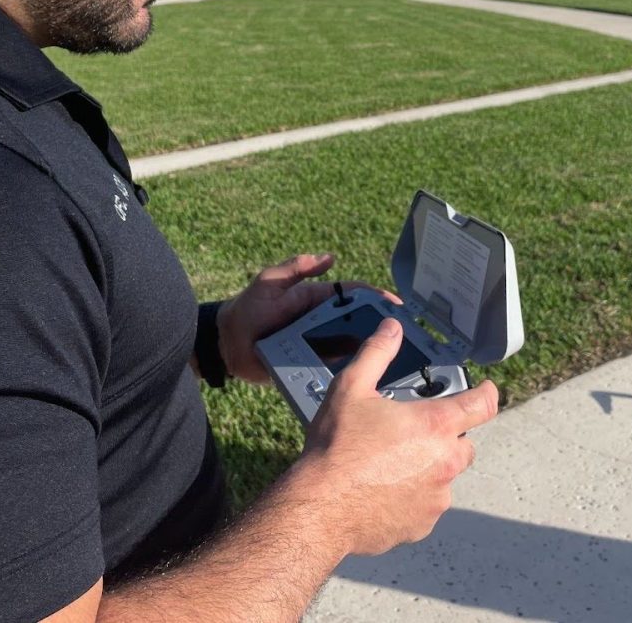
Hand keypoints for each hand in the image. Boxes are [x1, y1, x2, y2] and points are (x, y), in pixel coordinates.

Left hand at [217, 253, 398, 383]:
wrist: (226, 345)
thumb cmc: (247, 310)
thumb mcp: (269, 282)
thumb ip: (296, 268)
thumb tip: (329, 257)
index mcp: (314, 299)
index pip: (350, 295)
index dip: (374, 297)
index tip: (395, 304)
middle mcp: (319, 321)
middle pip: (355, 322)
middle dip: (379, 325)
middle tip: (404, 334)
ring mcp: (315, 343)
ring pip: (347, 346)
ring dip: (368, 350)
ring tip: (392, 357)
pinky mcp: (307, 363)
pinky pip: (331, 366)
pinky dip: (347, 369)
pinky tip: (364, 375)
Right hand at [292, 318, 498, 557]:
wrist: (319, 508)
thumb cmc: (336, 448)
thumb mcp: (351, 389)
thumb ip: (376, 353)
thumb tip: (391, 329)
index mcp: (434, 425)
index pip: (483, 404)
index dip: (487, 393)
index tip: (485, 390)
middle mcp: (444, 461)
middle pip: (464, 442)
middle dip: (445, 435)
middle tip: (411, 431)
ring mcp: (436, 497)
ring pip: (444, 475)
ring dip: (428, 468)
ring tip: (390, 463)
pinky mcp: (423, 523)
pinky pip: (427, 505)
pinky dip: (413, 497)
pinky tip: (383, 489)